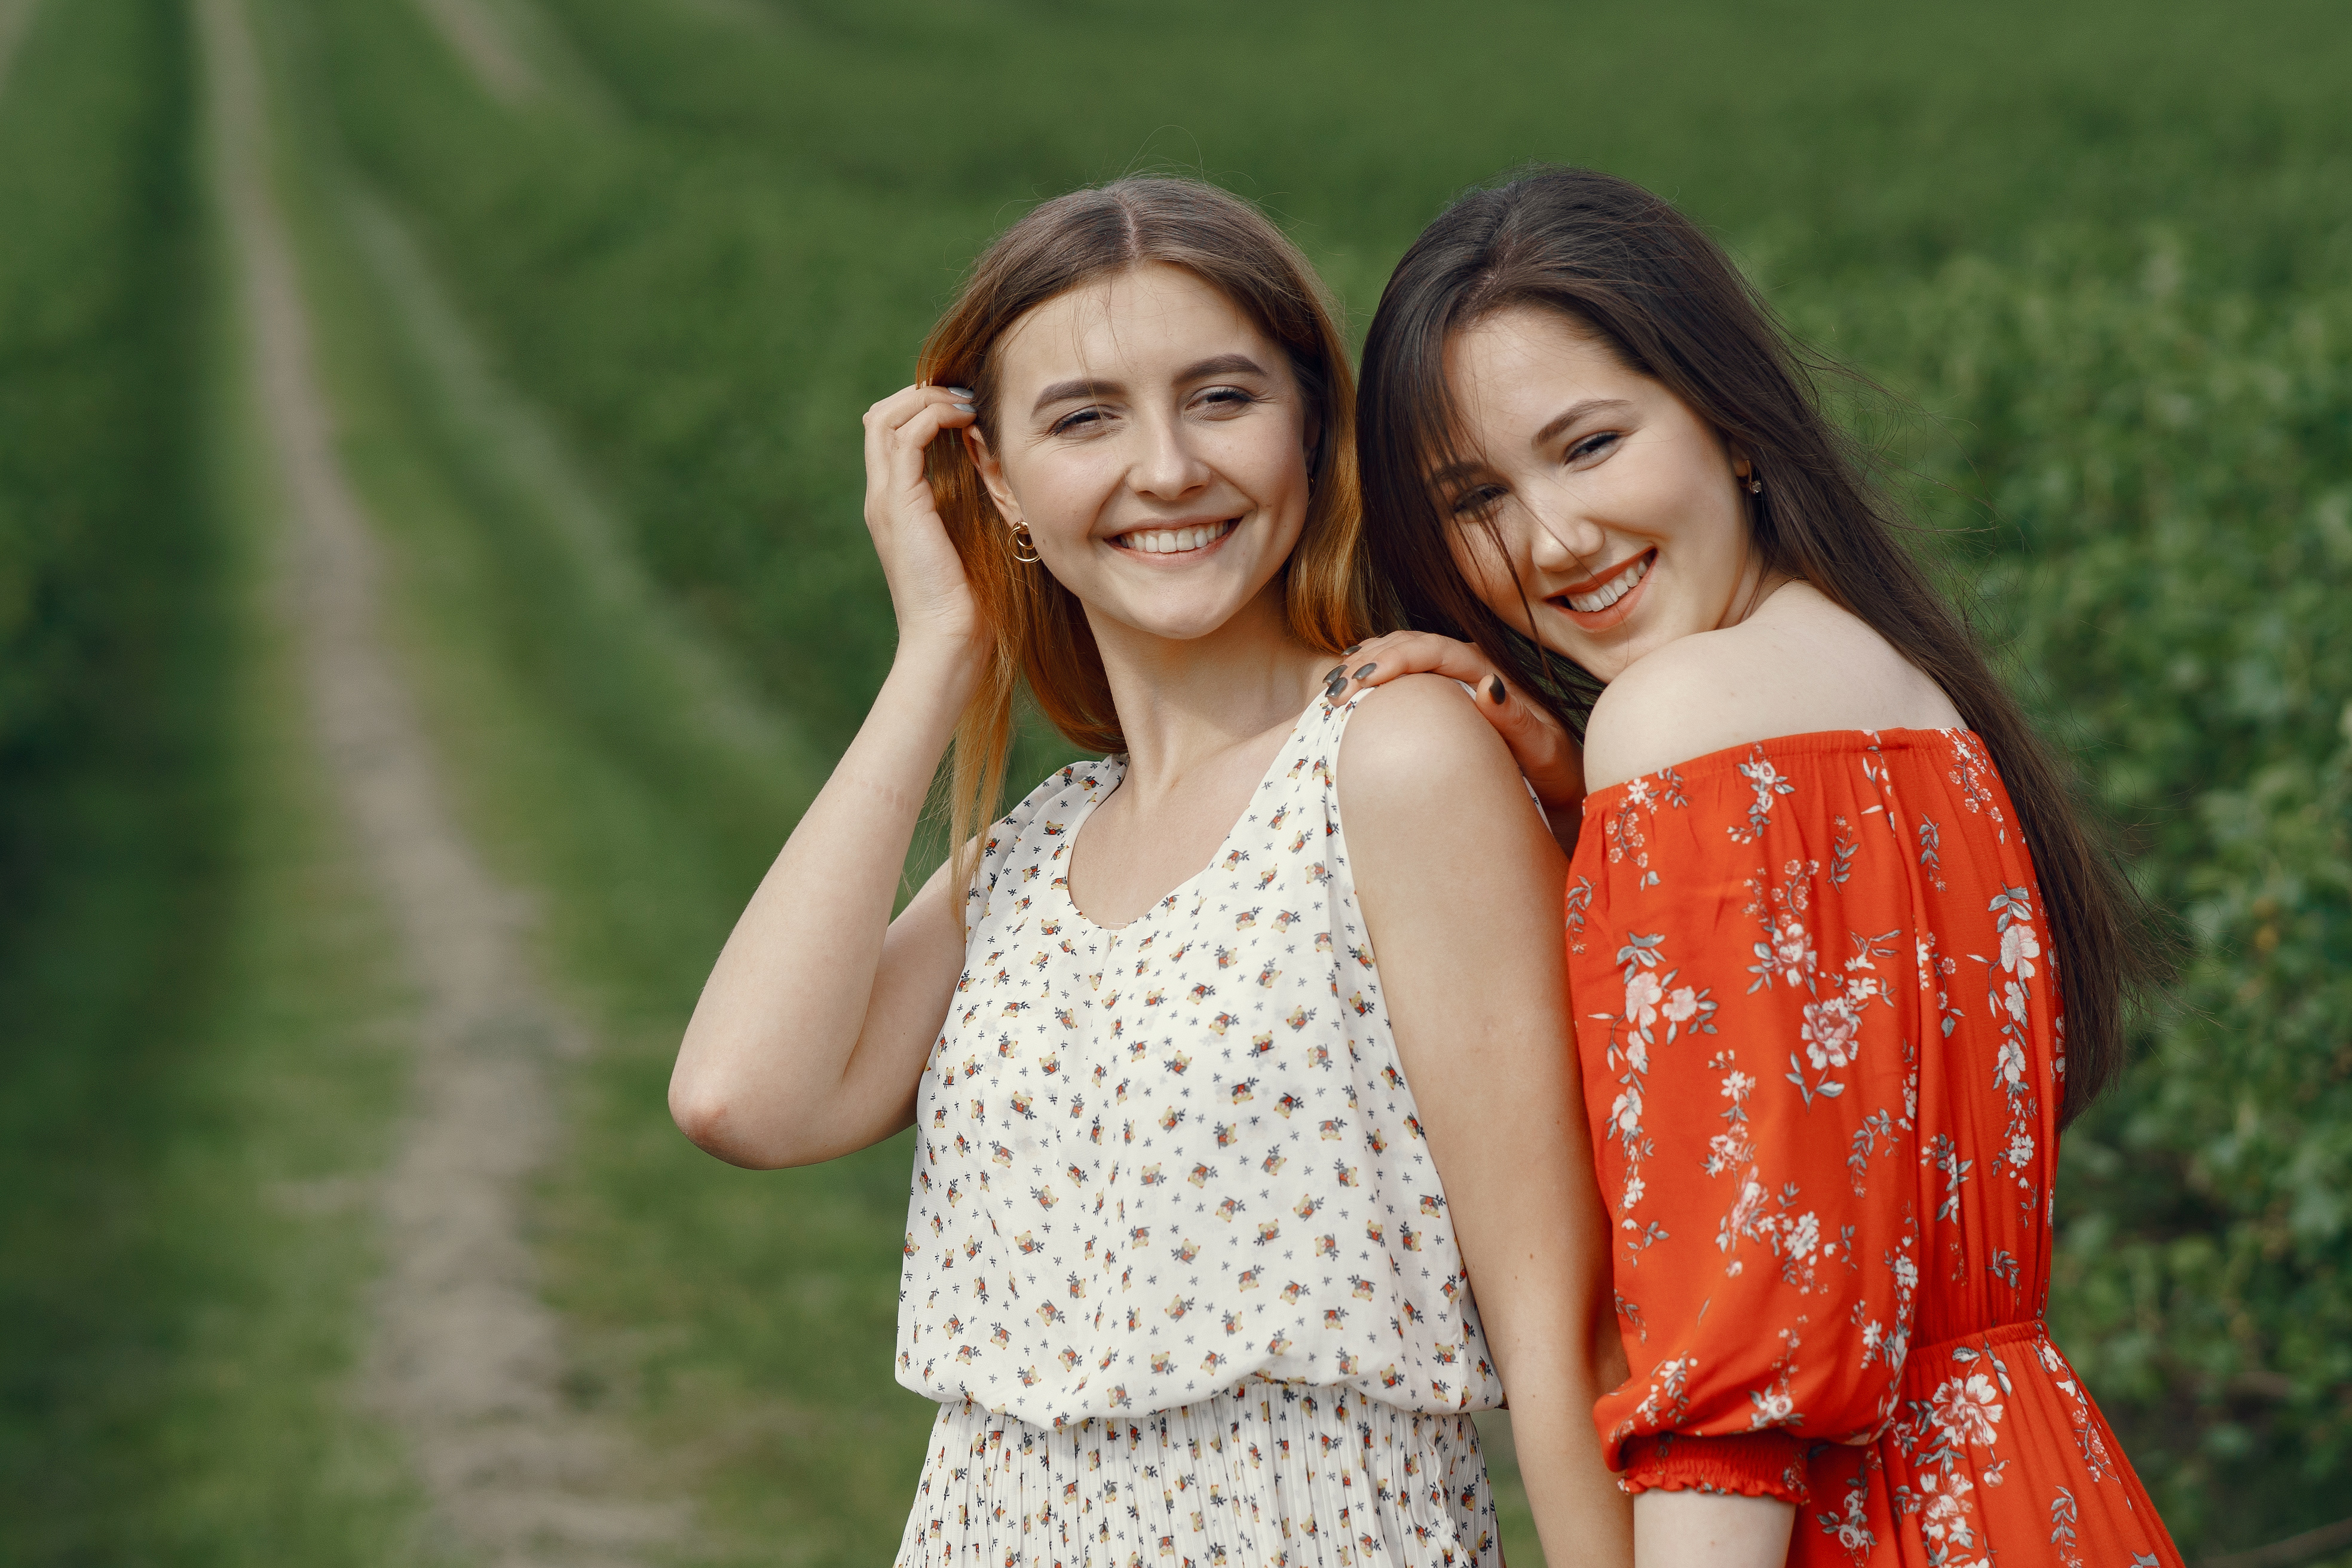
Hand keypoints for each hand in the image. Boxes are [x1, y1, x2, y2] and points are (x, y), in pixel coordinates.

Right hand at [862, 383, 984, 666]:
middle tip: (966, 393)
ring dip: (927, 398)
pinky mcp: (899, 502)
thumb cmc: (971, 599)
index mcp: (895, 503)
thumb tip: (999, 471)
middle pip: (880, 415)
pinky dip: (934, 417)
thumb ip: (972, 503)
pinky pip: (905, 436)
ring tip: (967, 402)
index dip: (923, 407)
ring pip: (886, 417)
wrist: (949, 638)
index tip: (967, 405)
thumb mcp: (973, 537)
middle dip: (921, 393)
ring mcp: (884, 498)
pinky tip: (968, 421)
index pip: (890, 432)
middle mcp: (881, 496)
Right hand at [1324, 631, 1586, 821]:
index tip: (1360, 681)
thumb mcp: (1544, 752)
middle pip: (1411, 644)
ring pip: (1404, 652)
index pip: (1434, 649)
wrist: (1563, 785)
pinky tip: (1352, 682)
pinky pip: (1406, 674)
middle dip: (1369, 660)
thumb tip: (1487, 685)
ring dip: (1366, 662)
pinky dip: (1375, 672)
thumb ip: (1518, 721)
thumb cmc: (1555, 774)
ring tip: (1333, 685)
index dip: (1394, 659)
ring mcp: (1459, 678)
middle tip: (1333, 691)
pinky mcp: (1448, 696)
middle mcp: (1473, 668)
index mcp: (1491, 673)